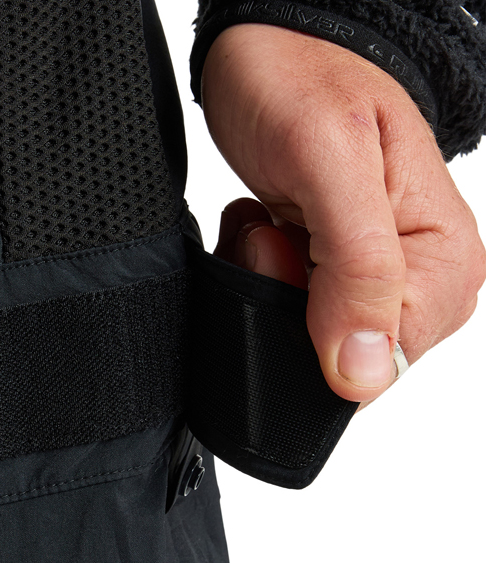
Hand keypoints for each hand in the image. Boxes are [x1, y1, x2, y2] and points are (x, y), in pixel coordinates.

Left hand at [201, 24, 485, 402]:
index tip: (293, 251)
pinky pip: (287, 316)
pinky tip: (269, 233)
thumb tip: (364, 373)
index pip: (378, 364)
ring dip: (268, 289)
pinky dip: (261, 280)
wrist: (270, 45)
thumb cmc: (303, 79)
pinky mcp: (339, 277)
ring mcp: (379, 282)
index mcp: (446, 259)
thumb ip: (356, 269)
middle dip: (289, 305)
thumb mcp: (329, 161)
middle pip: (340, 357)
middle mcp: (423, 279)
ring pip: (305, 341)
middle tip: (279, 233)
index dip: (318, 326)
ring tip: (274, 225)